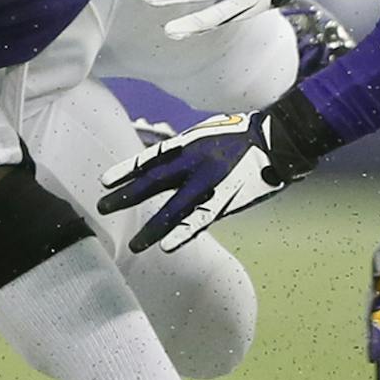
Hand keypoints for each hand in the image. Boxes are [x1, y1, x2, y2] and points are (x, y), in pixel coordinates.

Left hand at [99, 105, 317, 253]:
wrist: (277, 140)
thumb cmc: (243, 133)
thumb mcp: (207, 132)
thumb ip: (185, 148)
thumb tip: (165, 158)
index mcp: (188, 144)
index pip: (149, 159)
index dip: (126, 170)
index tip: (103, 182)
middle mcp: (193, 164)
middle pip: (152, 183)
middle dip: (126, 197)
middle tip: (102, 209)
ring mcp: (208, 184)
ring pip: (173, 210)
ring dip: (152, 228)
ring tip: (133, 245)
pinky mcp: (225, 201)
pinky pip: (199, 221)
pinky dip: (182, 234)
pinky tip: (165, 247)